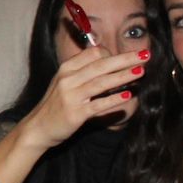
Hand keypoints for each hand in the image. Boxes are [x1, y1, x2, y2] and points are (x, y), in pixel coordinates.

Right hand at [23, 46, 148, 148]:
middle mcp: (68, 79)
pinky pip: (98, 105)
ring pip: (101, 82)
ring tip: (141, 72)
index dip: (113, 54)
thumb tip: (108, 61)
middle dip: (125, 59)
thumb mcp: (64, 83)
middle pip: (101, 64)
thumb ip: (83, 72)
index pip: (93, 53)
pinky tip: (128, 96)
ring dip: (123, 76)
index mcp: (66, 68)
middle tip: (145, 55)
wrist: (37, 128)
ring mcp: (71, 96)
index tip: (128, 57)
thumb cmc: (55, 105)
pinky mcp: (75, 113)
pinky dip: (113, 100)